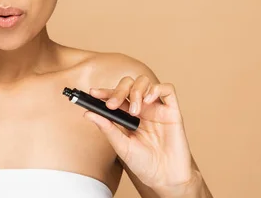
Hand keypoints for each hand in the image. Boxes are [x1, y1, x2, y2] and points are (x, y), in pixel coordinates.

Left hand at [85, 75, 192, 190]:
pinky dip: (156, 89)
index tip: (93, 93)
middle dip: (118, 90)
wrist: (165, 178)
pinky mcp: (172, 111)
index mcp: (128, 115)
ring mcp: (156, 108)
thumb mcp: (121, 146)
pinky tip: (148, 101)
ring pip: (145, 82)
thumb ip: (107, 128)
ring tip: (135, 111)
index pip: (115, 96)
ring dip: (136, 91)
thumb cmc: (143, 164)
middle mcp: (142, 108)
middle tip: (113, 104)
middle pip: (128, 84)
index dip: (104, 92)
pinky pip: (167, 89)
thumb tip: (88, 113)